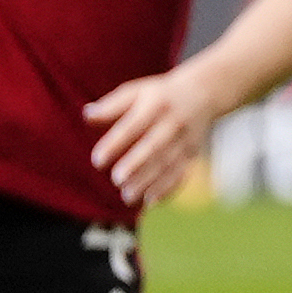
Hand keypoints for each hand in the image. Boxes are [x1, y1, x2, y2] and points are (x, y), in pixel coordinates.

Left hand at [85, 63, 225, 206]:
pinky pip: (182, 173)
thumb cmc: (159, 95)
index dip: (115, 143)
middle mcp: (173, 122)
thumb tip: (87, 115)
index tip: (97, 160)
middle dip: (136, 164)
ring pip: (168, 163)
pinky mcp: (193, 154)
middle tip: (116, 180)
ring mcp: (186, 139)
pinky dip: (169, 188)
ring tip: (127, 196)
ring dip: (149, 181)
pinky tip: (150, 201)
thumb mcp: (136, 92)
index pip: (132, 126)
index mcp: (155, 105)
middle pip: (154, 146)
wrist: (204, 93)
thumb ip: (112, 106)